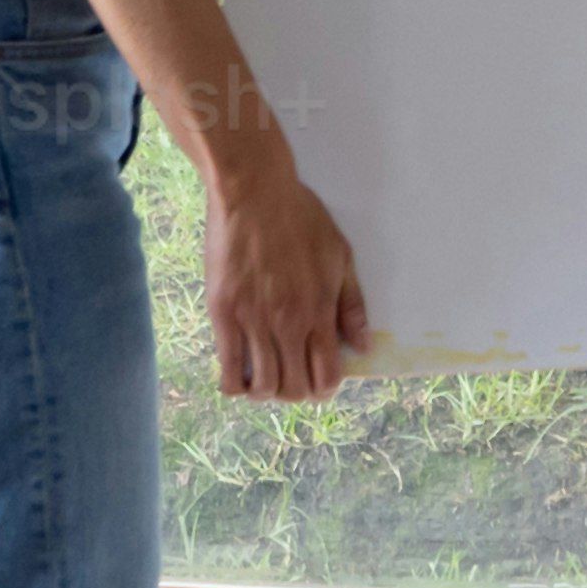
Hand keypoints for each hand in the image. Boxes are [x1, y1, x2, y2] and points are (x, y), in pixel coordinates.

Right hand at [204, 172, 374, 398]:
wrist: (255, 193)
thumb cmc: (300, 218)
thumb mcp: (340, 256)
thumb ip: (351, 304)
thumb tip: (362, 345)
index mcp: (319, 311)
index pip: (326, 376)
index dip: (324, 389)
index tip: (318, 383)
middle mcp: (288, 324)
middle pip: (294, 389)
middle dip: (295, 394)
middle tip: (289, 379)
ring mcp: (254, 322)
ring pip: (262, 386)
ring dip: (265, 391)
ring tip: (263, 378)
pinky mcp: (223, 314)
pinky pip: (228, 369)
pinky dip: (234, 384)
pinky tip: (237, 378)